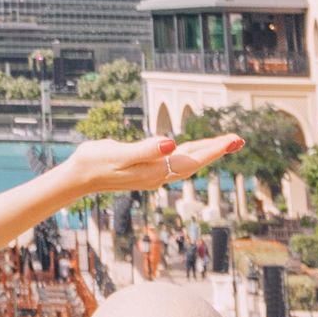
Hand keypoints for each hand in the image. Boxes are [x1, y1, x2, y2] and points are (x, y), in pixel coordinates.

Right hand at [48, 131, 240, 202]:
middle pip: (194, 162)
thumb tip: (171, 144)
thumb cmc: (95, 162)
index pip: (192, 159)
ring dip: (206, 151)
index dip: (213, 149)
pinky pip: (176, 161)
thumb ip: (145, 149)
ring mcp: (153, 174)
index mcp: (155, 170)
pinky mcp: (147, 170)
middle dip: (216, 150)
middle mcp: (158, 174)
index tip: (233, 140)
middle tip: (238, 139)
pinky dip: (190, 152)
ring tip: (224, 143)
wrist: (79, 177)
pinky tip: (193, 149)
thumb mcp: (118, 152)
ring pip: (187, 162)